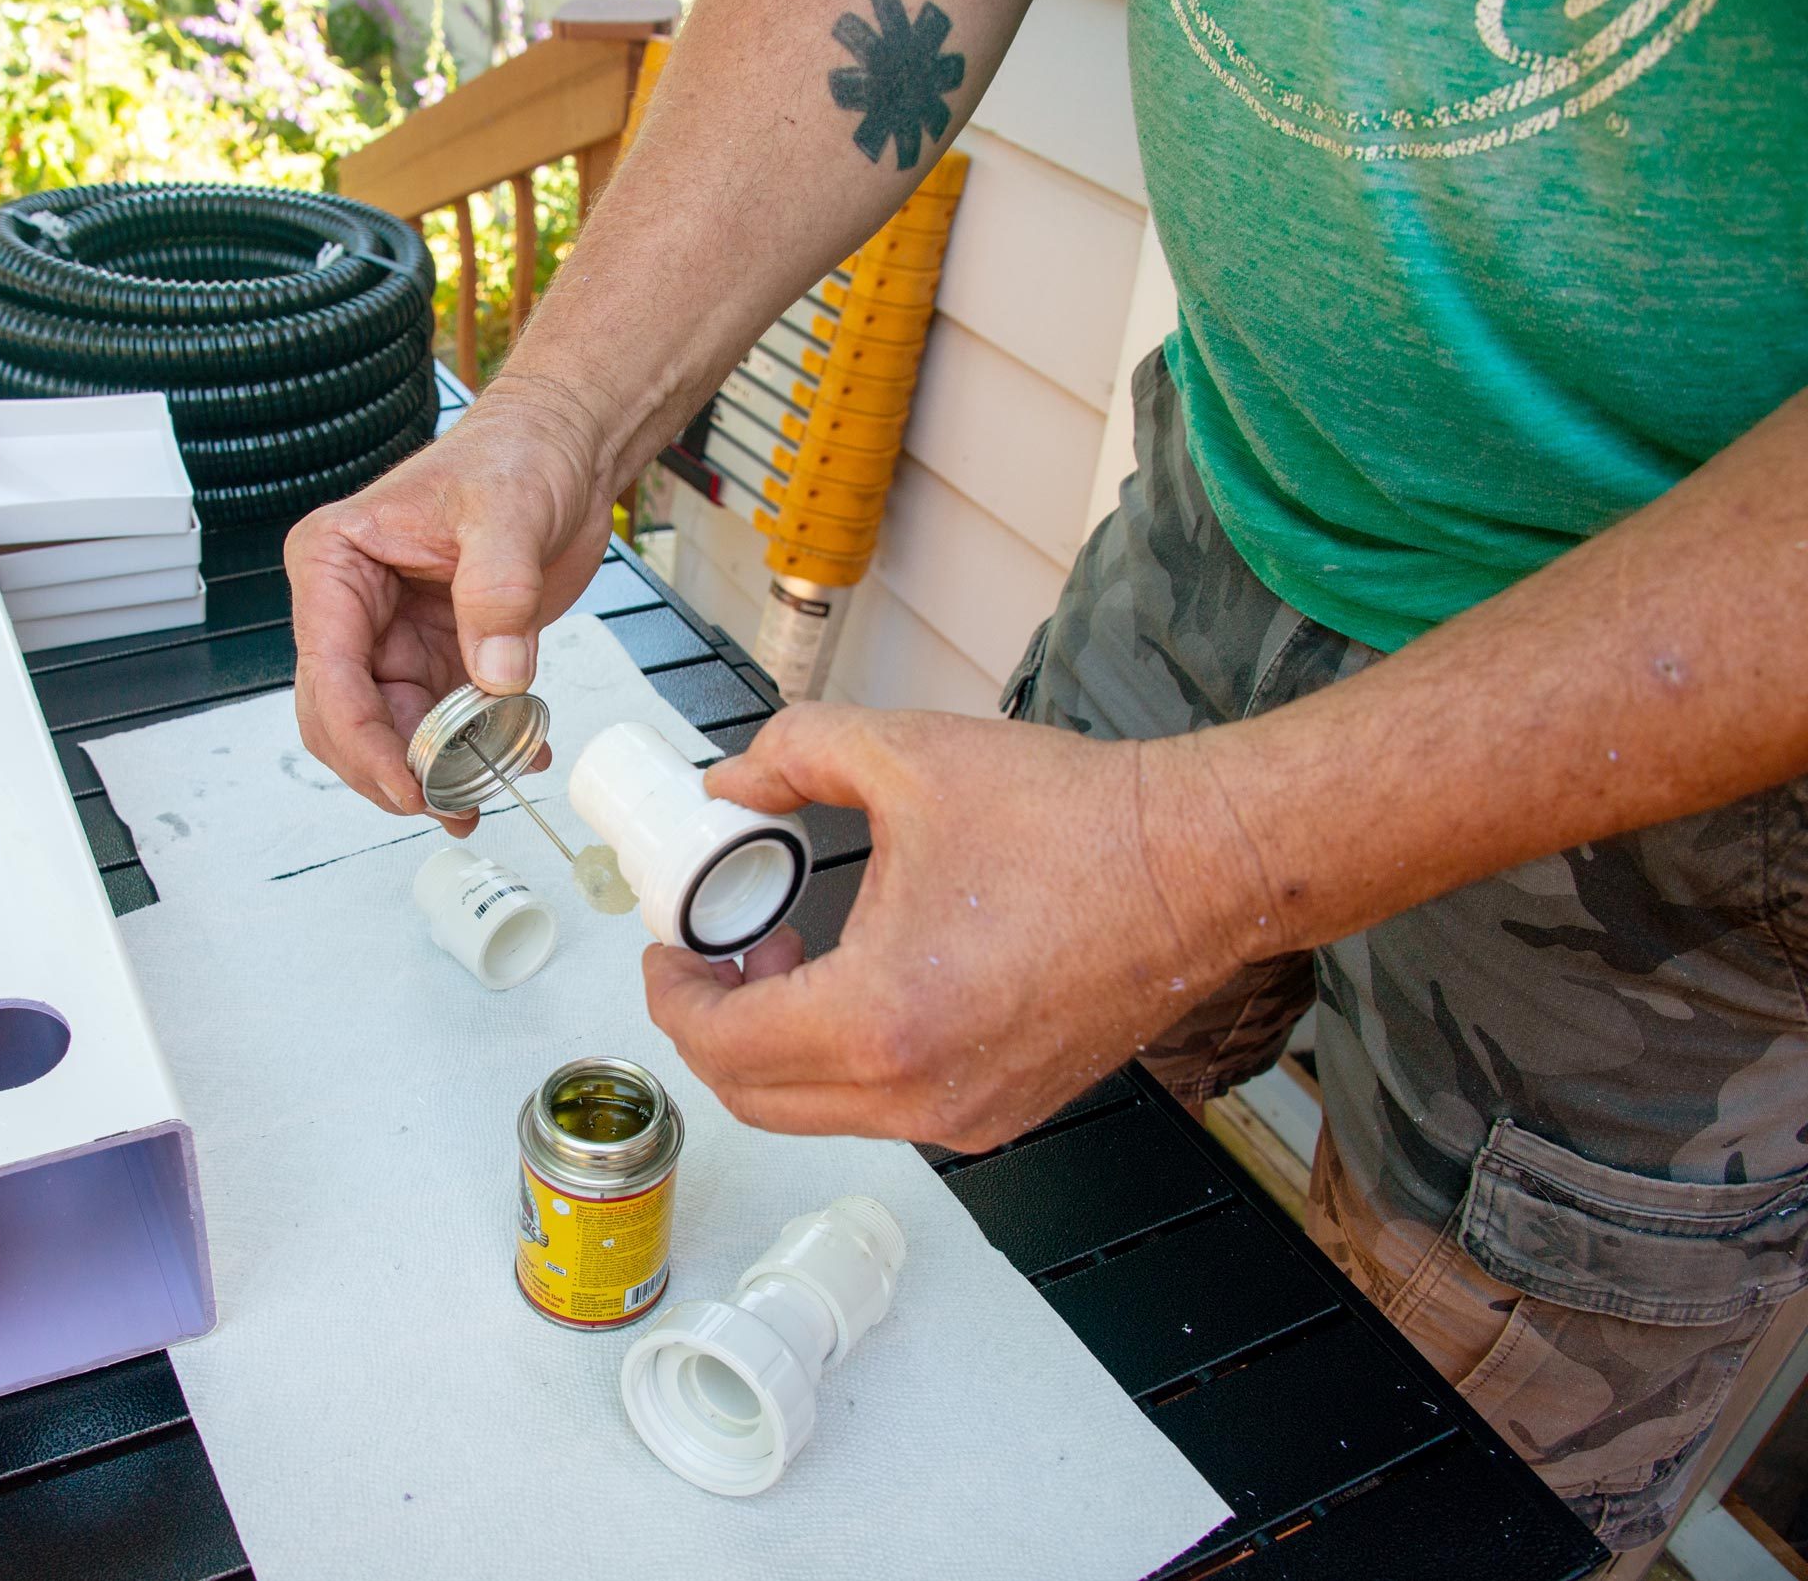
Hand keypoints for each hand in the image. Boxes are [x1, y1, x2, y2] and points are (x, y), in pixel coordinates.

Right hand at [286, 385, 614, 833]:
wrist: (565, 448)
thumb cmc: (517, 454)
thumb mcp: (508, 514)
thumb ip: (499, 594)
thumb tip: (497, 676)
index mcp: (335, 563)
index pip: (330, 672)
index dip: (363, 742)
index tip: (406, 786)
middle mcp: (352, 608)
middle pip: (345, 717)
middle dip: (390, 769)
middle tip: (446, 805)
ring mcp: (395, 638)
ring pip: (393, 731)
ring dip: (433, 770)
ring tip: (480, 796)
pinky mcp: (442, 655)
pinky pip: (446, 722)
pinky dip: (475, 749)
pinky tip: (517, 755)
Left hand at [642, 704, 1274, 1149]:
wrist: (1201, 864)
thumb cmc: (1073, 820)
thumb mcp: (905, 753)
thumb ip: (792, 755)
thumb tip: (730, 782)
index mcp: (880, 1019)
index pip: (722, 1044)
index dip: (672, 996)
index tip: (671, 950)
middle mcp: (919, 1093)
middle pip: (755, 1098)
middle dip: (714, 1026)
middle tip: (716, 953)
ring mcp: (966, 1118)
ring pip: (817, 1112)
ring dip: (777, 1046)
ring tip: (791, 954)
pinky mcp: (1003, 1114)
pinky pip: (884, 1109)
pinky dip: (843, 1060)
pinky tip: (862, 978)